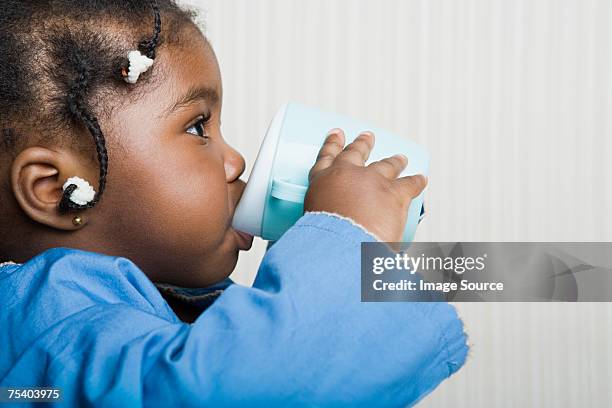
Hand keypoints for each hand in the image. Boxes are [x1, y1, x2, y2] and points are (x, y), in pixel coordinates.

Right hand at [304, 129, 426, 242]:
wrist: (341, 243)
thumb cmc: (324, 239)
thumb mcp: (314, 222)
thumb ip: (323, 217)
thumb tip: (330, 230)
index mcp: (324, 181)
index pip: (326, 158)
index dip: (332, 145)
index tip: (336, 134)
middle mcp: (349, 174)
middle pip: (357, 153)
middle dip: (363, 144)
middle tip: (367, 137)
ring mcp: (373, 181)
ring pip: (387, 165)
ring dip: (394, 161)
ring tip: (400, 158)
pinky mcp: (395, 193)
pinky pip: (411, 184)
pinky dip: (417, 182)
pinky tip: (421, 179)